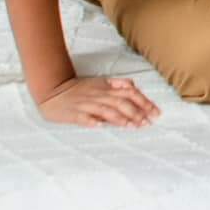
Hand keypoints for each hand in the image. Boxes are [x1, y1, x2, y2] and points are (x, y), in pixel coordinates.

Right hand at [37, 74, 159, 128]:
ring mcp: (86, 104)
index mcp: (106, 87)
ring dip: (120, 118)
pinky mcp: (74, 113)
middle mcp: (99, 95)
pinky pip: (84, 118)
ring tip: (132, 126)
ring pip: (106, 110)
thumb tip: (134, 86)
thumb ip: (118, 84)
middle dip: (137, 112)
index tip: (156, 112)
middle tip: (148, 123)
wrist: (53, 90)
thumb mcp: (101, 83)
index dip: (144, 102)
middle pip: (121, 102)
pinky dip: (92, 121)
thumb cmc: (80, 88)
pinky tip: (100, 126)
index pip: (130, 93)